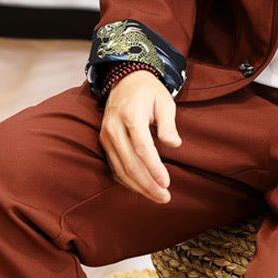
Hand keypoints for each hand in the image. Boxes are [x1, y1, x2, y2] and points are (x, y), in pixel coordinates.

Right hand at [99, 70, 182, 203]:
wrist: (125, 79)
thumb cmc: (150, 91)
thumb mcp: (165, 102)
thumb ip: (168, 124)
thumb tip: (174, 145)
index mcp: (130, 116)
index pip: (142, 149)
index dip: (154, 169)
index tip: (166, 183)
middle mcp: (113, 128)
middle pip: (130, 164)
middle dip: (147, 184)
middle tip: (164, 197)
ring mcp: (105, 136)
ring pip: (120, 169)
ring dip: (138, 186)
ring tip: (156, 196)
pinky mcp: (103, 141)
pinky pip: (114, 166)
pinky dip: (127, 180)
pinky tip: (141, 187)